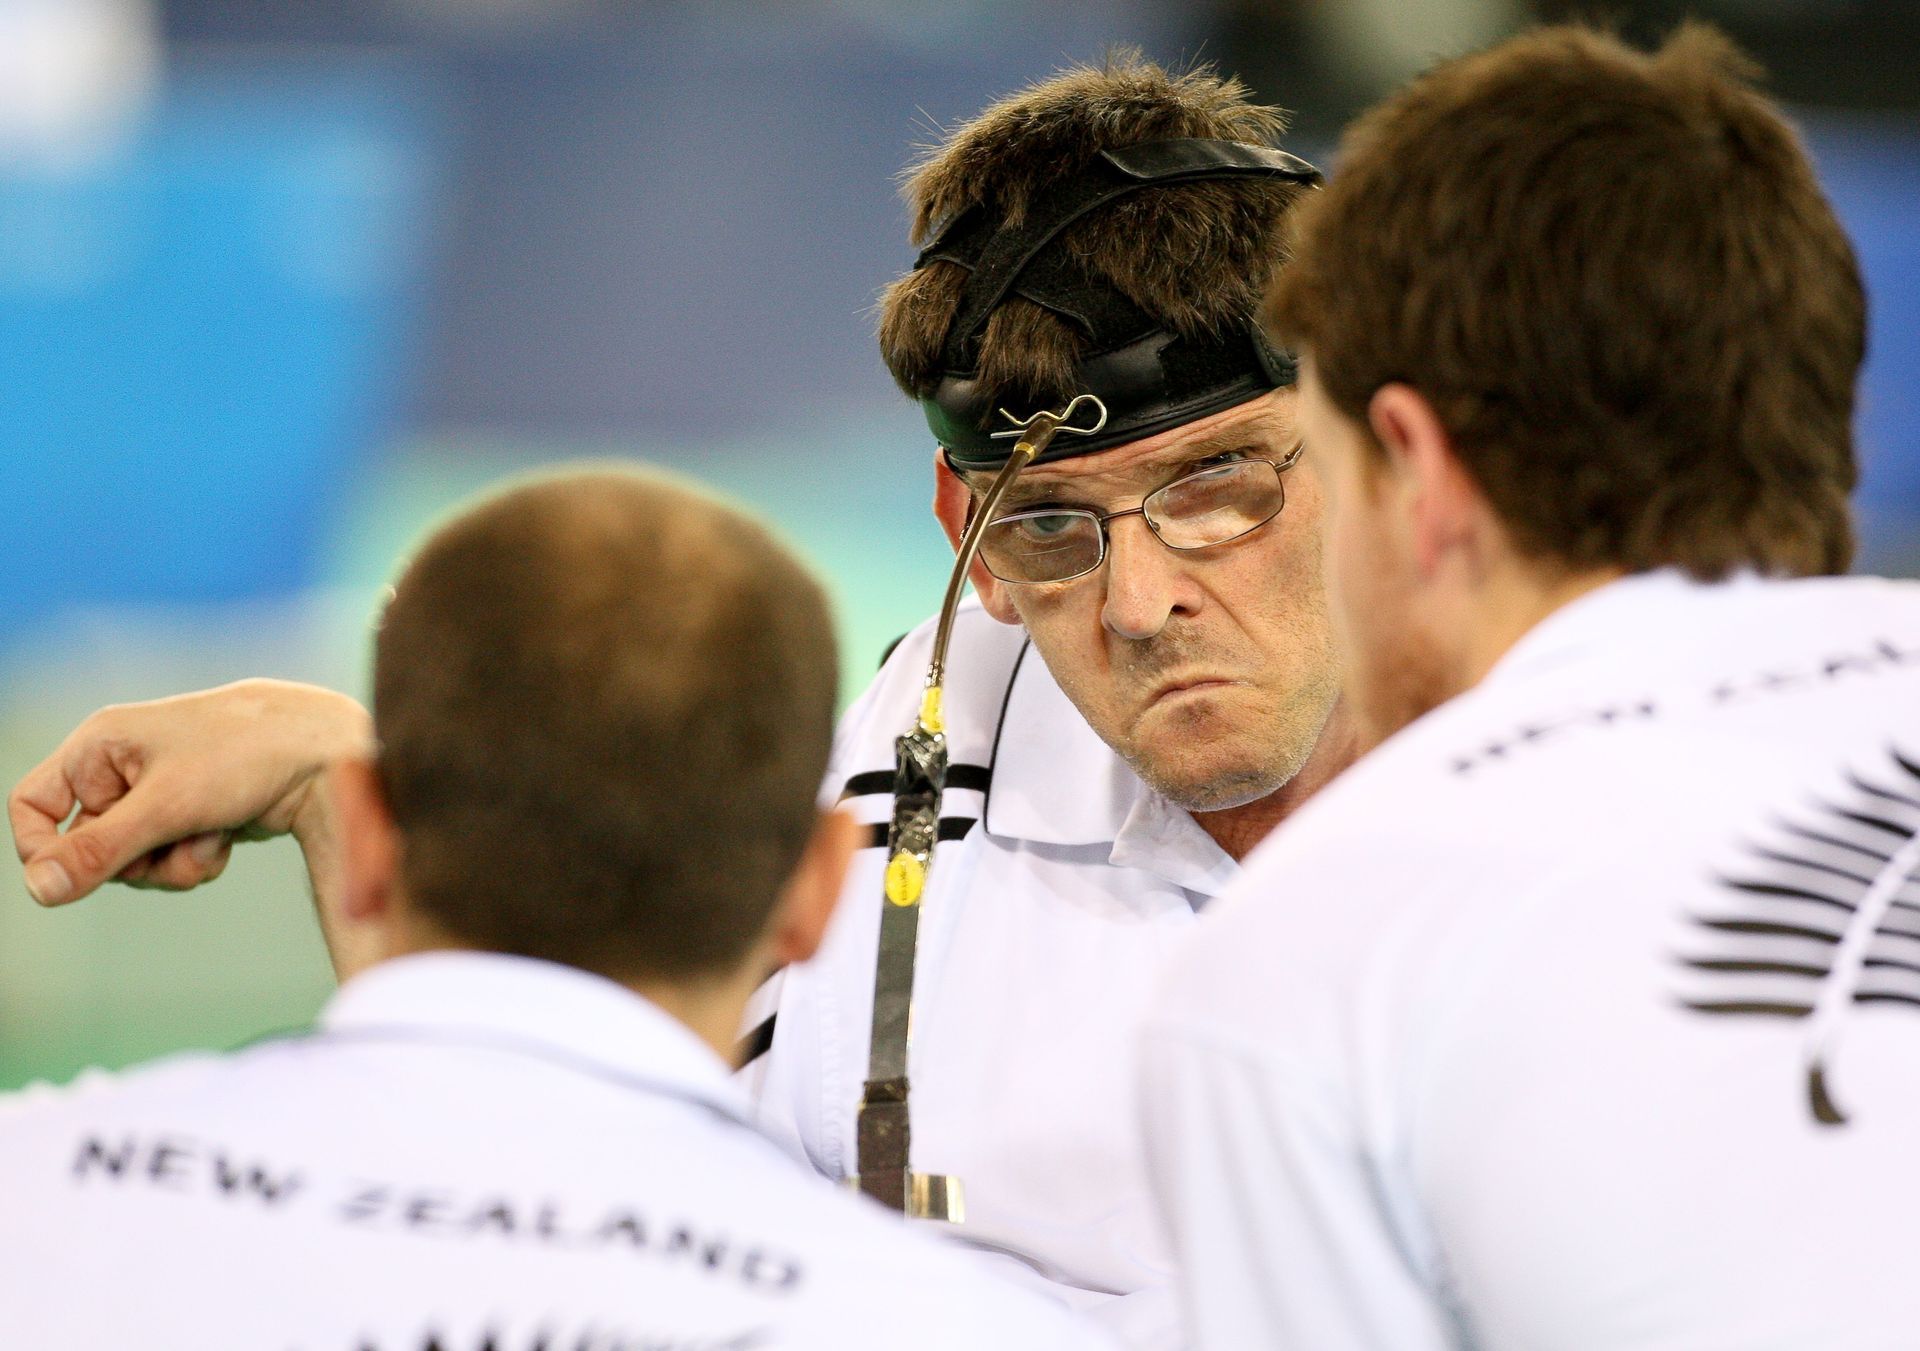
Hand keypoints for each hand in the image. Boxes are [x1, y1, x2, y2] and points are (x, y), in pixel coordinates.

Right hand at [8, 679, 371, 906]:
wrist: (326, 753)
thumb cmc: (246, 758)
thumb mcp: (166, 808)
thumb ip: (99, 851)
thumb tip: (38, 890)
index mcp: (100, 746)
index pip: (31, 806)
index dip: (44, 848)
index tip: (77, 877)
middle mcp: (123, 767)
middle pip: (87, 847)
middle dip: (133, 862)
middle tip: (172, 845)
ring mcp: (160, 793)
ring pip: (133, 862)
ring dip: (171, 865)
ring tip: (210, 836)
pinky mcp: (193, 815)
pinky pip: (170, 860)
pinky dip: (196, 859)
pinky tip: (227, 837)